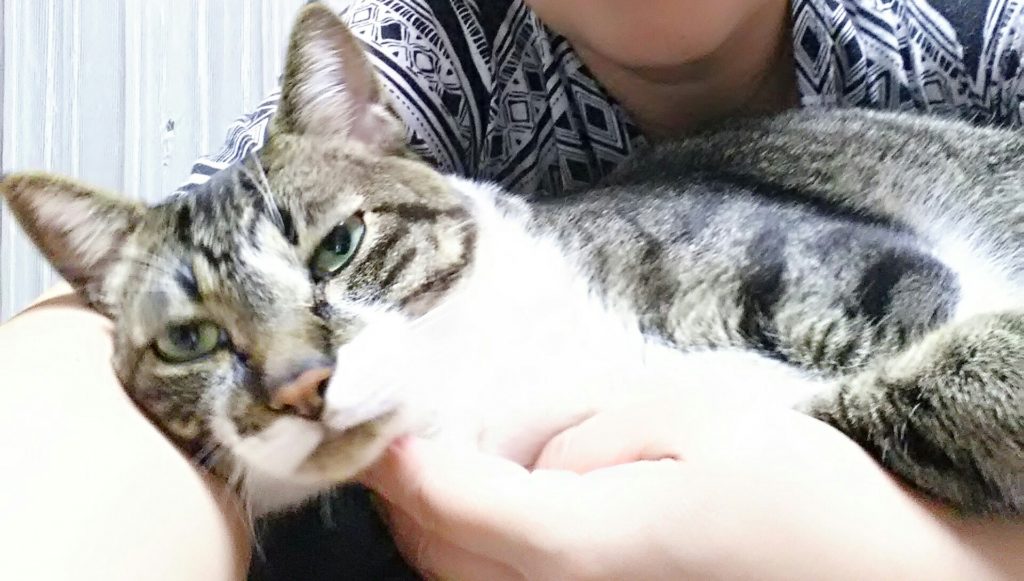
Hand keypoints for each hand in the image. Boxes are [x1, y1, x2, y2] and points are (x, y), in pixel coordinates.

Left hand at [360, 391, 1004, 580]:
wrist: (868, 569)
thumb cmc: (795, 490)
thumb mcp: (695, 419)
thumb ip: (590, 435)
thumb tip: (532, 458)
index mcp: (595, 546)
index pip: (460, 509)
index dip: (401, 461)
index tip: (370, 412)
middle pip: (442, 553)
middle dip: (397, 489)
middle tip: (378, 422)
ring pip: (459, 580)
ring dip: (421, 519)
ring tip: (413, 454)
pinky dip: (461, 546)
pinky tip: (471, 499)